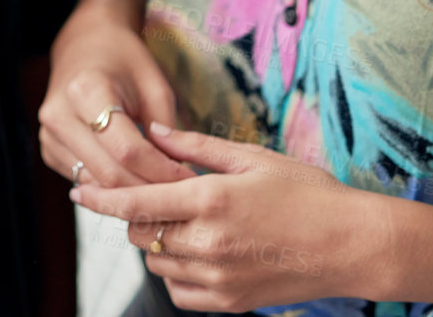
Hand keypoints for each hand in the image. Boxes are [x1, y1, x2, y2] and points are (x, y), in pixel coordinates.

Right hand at [39, 0, 188, 187]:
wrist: (85, 45)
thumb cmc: (123, 60)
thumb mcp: (155, 85)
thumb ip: (167, 129)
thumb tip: (177, 174)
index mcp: (86, 90)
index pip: (127, 150)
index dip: (162, 171)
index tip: (190, 178)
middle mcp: (60, 115)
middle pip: (109, 173)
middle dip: (149, 188)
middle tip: (181, 191)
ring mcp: (49, 135)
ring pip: (96, 183)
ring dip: (131, 191)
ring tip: (161, 187)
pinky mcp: (49, 149)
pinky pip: (84, 180)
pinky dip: (112, 186)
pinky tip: (134, 177)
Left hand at [70, 124, 377, 310]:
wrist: (353, 245)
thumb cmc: (308, 194)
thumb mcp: (252, 157)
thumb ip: (196, 148)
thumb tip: (154, 132)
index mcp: (211, 201)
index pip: (136, 203)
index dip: (100, 198)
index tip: (78, 193)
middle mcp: (208, 244)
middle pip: (140, 234)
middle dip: (136, 216)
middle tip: (155, 200)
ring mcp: (218, 278)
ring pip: (156, 263)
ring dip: (157, 243)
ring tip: (186, 224)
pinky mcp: (230, 302)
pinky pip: (179, 292)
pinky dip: (176, 273)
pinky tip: (197, 253)